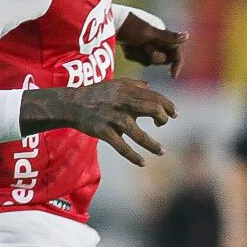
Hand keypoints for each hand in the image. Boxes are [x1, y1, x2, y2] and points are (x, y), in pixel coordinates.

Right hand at [23, 78, 177, 166]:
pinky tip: (143, 163)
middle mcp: (123, 103)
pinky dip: (133, 156)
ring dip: (153, 145)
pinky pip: (122, 147)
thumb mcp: (115, 84)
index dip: (168, 106)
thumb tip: (150, 86)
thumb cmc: (96, 94)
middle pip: (152, 110)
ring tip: (162, 152)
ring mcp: (113, 119)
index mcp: (127, 91)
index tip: (175, 114)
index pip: (155, 97)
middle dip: (163, 118)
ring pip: (138, 134)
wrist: (71, 104)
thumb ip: (134, 85)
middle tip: (163, 124)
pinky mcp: (104, 132)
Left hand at [116, 14, 188, 77]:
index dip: (177, 65)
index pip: (176, 52)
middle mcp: (157, 38)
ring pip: (149, 60)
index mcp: (163, 34)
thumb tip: (187, 36)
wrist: (108, 23)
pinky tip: (125, 46)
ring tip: (131, 45)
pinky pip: (139, 58)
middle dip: (153, 56)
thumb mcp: (149, 33)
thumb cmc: (130, 26)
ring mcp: (146, 42)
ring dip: (140, 55)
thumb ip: (168, 37)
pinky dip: (132, 55)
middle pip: (163, 58)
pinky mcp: (136, 46)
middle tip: (144, 47)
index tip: (173, 76)